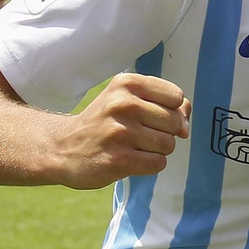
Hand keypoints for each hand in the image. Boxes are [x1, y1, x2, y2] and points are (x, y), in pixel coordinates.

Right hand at [53, 73, 190, 188]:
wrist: (62, 148)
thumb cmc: (104, 122)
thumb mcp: (128, 99)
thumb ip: (164, 103)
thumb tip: (186, 124)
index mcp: (127, 84)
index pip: (176, 96)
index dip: (173, 110)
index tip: (154, 116)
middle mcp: (123, 104)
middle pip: (175, 122)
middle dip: (165, 133)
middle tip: (139, 134)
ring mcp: (120, 132)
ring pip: (169, 144)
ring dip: (157, 150)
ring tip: (133, 146)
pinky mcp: (118, 159)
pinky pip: (158, 163)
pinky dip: (150, 164)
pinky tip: (130, 159)